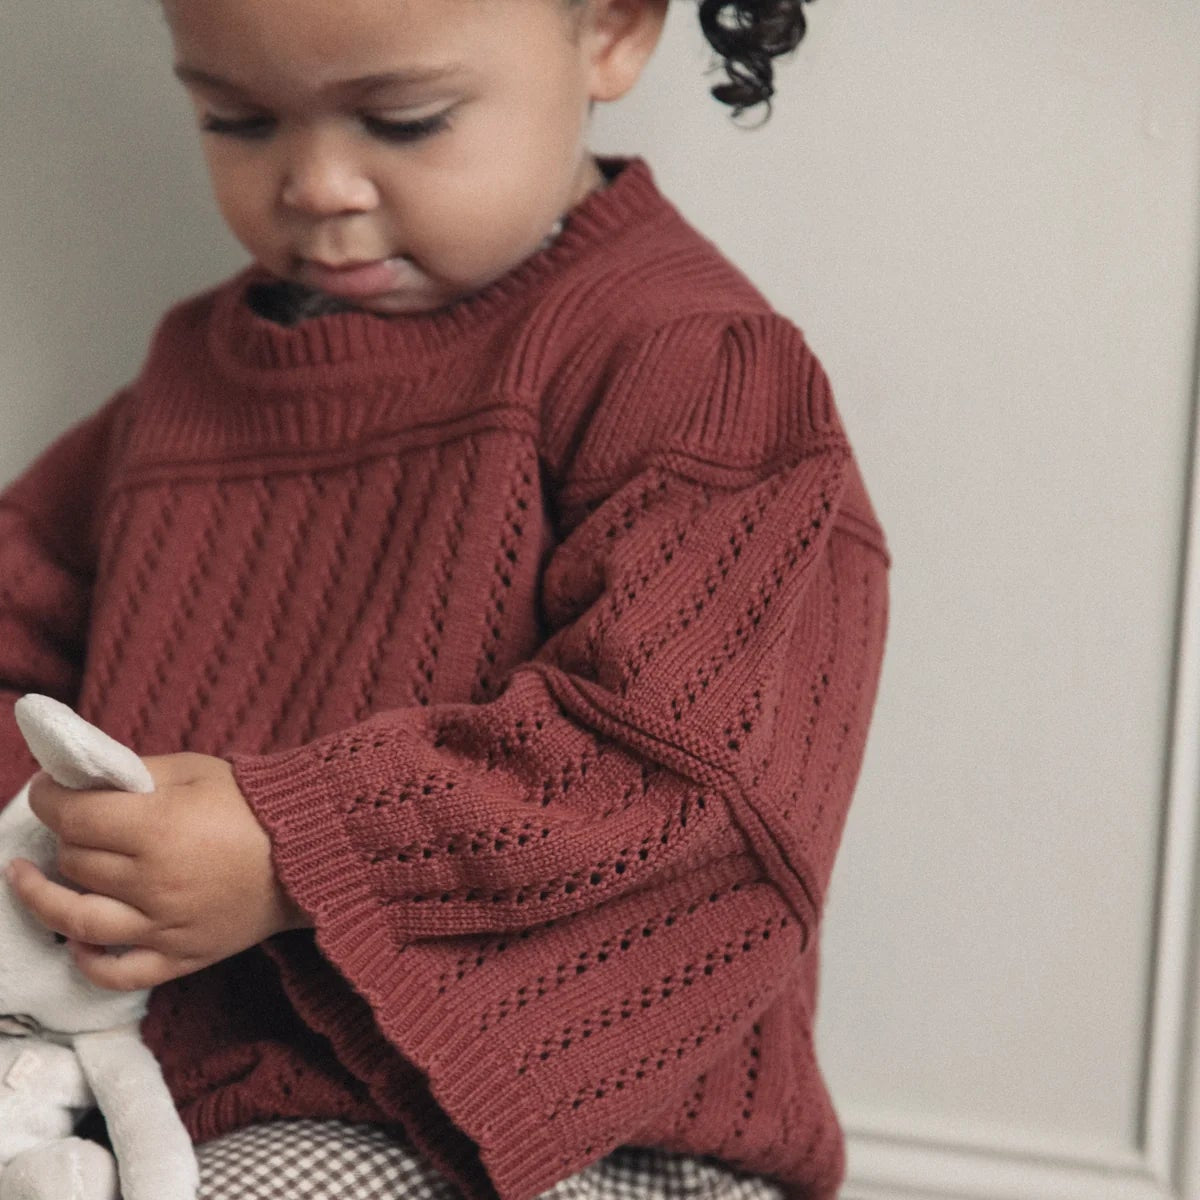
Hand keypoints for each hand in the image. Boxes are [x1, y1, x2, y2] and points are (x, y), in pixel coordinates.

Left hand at [5, 753, 309, 990]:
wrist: (315, 848)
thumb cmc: (256, 802)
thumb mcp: (195, 769)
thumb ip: (134, 773)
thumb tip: (82, 779)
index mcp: (158, 828)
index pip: (72, 817)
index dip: (49, 798)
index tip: (49, 790)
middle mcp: (155, 882)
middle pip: (75, 862)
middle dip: (64, 836)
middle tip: (73, 821)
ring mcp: (166, 926)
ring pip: (76, 920)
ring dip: (42, 898)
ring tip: (25, 879)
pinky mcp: (182, 957)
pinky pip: (118, 974)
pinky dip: (87, 961)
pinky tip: (76, 938)